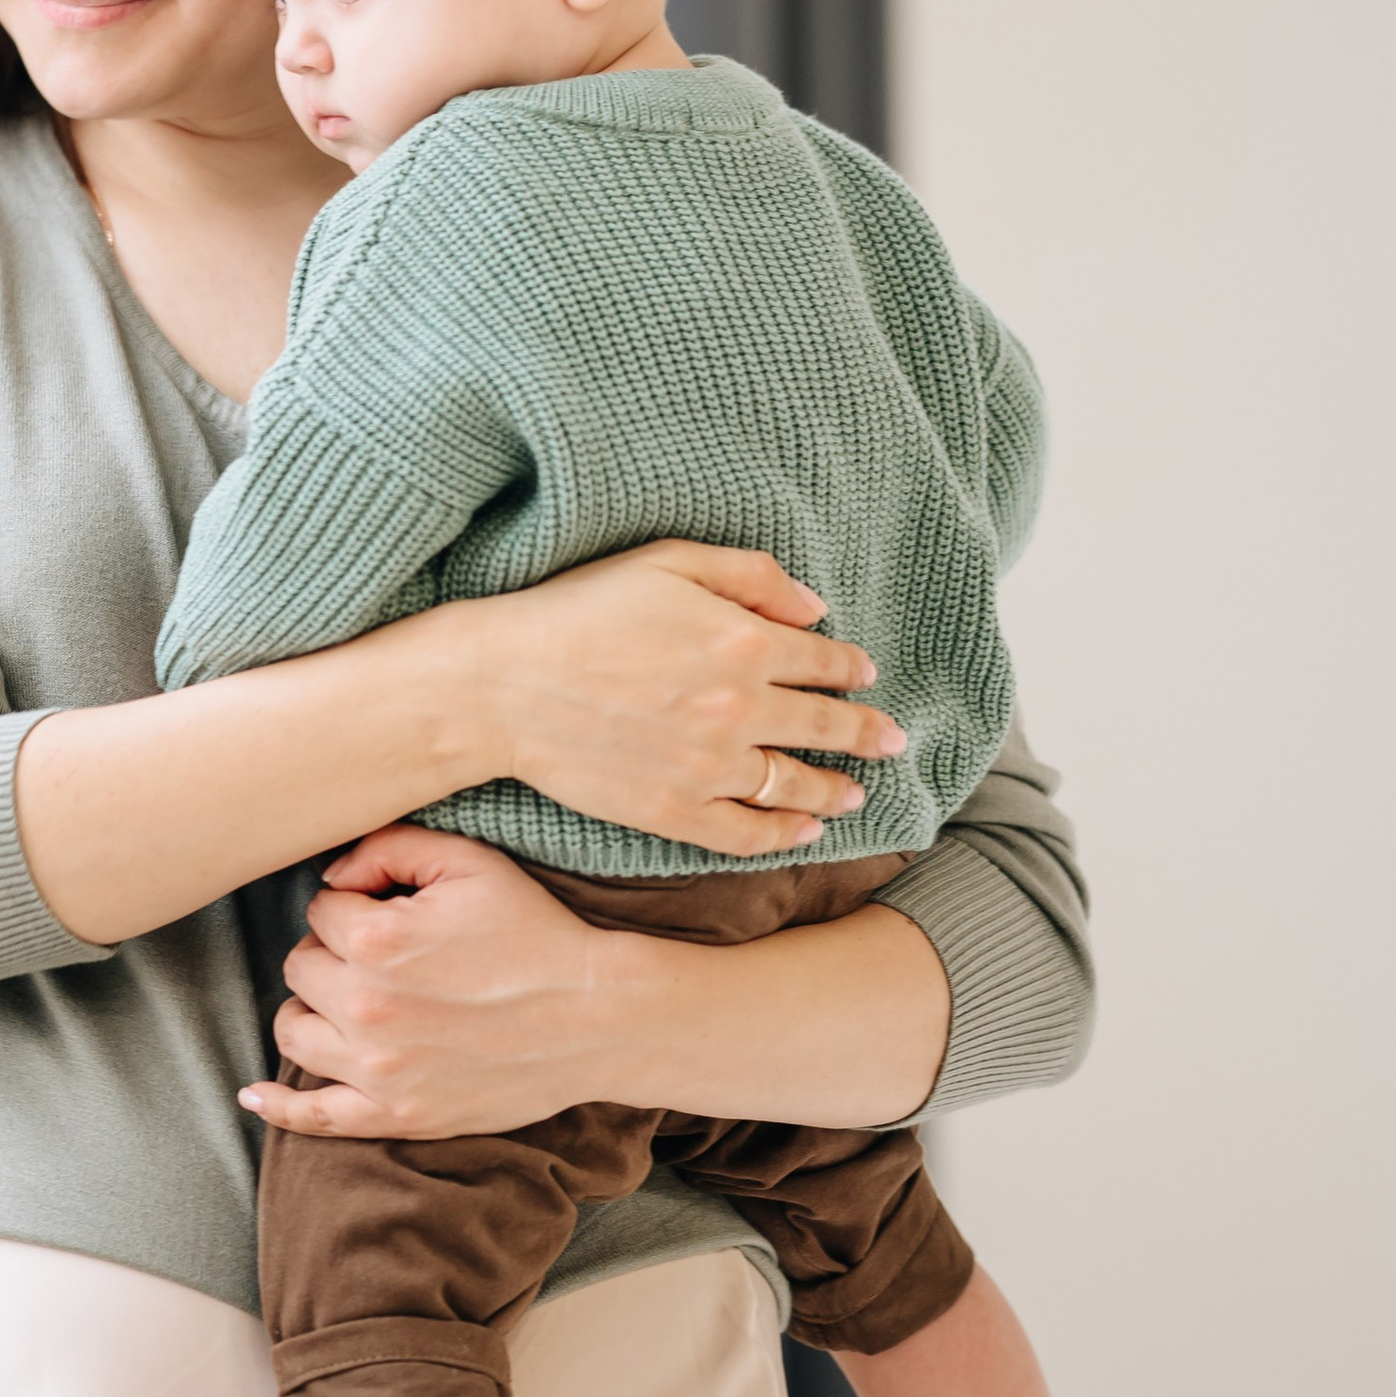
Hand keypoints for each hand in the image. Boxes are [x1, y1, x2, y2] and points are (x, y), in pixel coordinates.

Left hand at [243, 826, 657, 1137]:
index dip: (354, 905)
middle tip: (384, 955)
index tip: (391, 912)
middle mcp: (366, 1007)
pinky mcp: (396, 1114)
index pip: (320, 910)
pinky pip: (313, 1117)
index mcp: (377, 940)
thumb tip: (332, 873)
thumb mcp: (470, 862)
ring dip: (312, 1009)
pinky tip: (253, 1094)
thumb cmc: (535, 933)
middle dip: (332, 954)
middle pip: (301, 967)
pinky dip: (277, 1106)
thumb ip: (389, 847)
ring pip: (293, 1030)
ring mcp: (377, 1069)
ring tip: (351, 999)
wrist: (596, 1017)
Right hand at [455, 539, 906, 858]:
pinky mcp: (674, 811)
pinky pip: (747, 833)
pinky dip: (785, 834)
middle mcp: (740, 708)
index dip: (851, 668)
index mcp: (744, 640)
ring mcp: (709, 767)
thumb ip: (751, 575)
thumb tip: (816, 608)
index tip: (864, 675)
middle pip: (825, 726)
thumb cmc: (578, 610)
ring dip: (835, 787)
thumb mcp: (667, 561)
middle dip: (867, 733)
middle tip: (893, 740)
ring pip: (795, 784)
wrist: (503, 684)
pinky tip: (806, 831)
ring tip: (857, 791)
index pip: (823, 660)